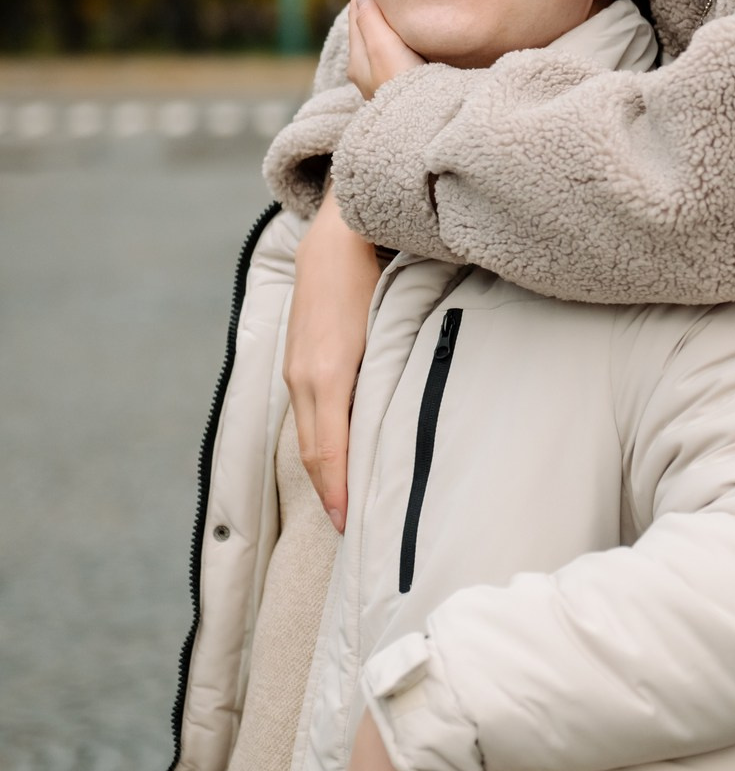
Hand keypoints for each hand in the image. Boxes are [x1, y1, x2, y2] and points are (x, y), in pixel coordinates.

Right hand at [284, 188, 382, 532]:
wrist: (336, 238)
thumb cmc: (373, 277)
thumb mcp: (387, 324)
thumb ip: (391, 371)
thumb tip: (400, 419)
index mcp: (328, 375)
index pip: (329, 450)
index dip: (338, 491)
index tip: (349, 525)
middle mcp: (305, 378)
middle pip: (315, 453)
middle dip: (330, 494)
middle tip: (350, 532)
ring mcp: (297, 371)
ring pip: (310, 436)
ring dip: (324, 473)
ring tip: (344, 506)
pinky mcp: (298, 364)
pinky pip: (309, 416)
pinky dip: (321, 445)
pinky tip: (336, 460)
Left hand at [348, 0, 424, 99]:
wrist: (419, 132)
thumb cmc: (402, 88)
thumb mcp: (384, 49)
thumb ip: (371, 20)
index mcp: (358, 56)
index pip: (356, 10)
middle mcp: (365, 69)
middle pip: (365, 23)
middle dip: (373, 0)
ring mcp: (380, 80)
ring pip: (377, 39)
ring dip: (385, 19)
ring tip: (399, 1)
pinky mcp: (397, 88)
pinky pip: (391, 53)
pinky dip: (396, 36)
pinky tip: (409, 36)